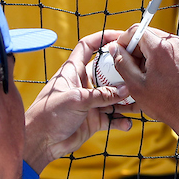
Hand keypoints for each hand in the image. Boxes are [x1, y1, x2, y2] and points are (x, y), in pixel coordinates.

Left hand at [23, 30, 133, 172]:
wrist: (40, 142)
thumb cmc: (49, 115)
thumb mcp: (76, 100)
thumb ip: (102, 95)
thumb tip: (125, 91)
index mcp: (73, 71)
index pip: (88, 46)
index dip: (102, 37)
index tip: (121, 36)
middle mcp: (83, 84)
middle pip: (107, 72)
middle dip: (123, 73)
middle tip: (139, 73)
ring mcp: (90, 102)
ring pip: (113, 97)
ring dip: (125, 100)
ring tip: (138, 103)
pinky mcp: (93, 120)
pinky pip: (112, 117)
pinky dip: (120, 120)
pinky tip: (126, 124)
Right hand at [110, 26, 178, 137]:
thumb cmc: (166, 103)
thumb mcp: (136, 86)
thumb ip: (122, 63)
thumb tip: (114, 48)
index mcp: (161, 48)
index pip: (135, 30)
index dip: (123, 41)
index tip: (118, 54)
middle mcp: (174, 42)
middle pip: (146, 34)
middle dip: (134, 48)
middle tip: (129, 67)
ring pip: (156, 41)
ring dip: (145, 52)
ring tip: (143, 74)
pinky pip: (167, 47)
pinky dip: (157, 56)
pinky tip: (155, 75)